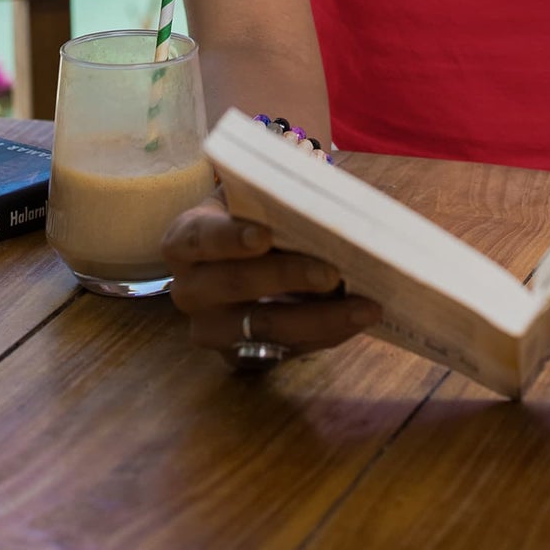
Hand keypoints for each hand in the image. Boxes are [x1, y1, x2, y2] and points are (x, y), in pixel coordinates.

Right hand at [163, 196, 382, 359]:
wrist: (237, 261)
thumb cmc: (248, 218)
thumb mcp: (249, 200)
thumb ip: (273, 195)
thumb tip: (318, 191)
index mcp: (184, 241)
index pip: (198, 238)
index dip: (229, 238)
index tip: (264, 235)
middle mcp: (189, 290)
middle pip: (236, 285)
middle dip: (288, 277)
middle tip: (333, 271)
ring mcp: (212, 330)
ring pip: (265, 327)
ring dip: (320, 317)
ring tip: (364, 305)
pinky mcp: (239, 357)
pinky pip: (286, 350)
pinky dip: (326, 333)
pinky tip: (356, 319)